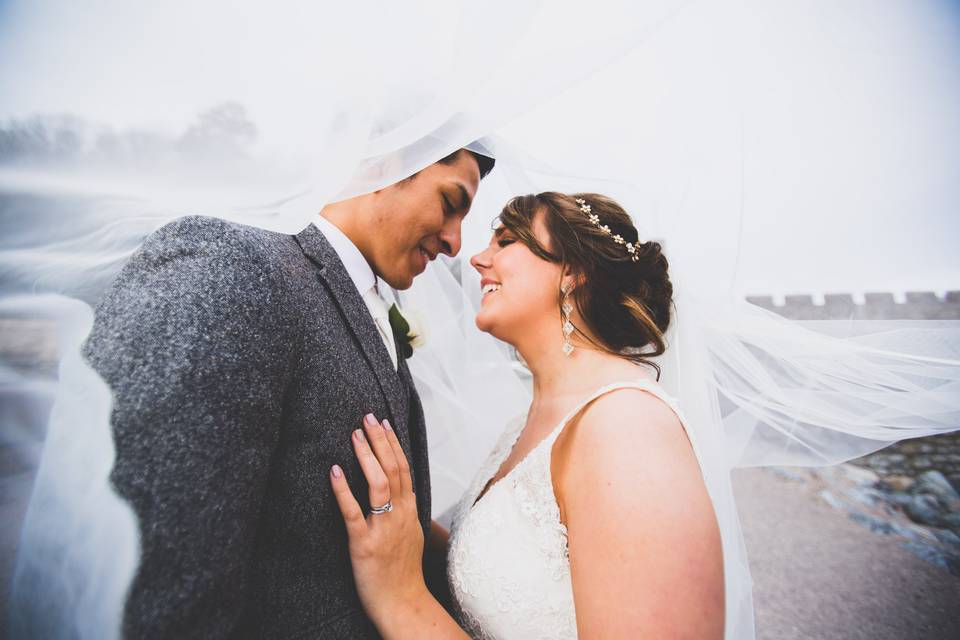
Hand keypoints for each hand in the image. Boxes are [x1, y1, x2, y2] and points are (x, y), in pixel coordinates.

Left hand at [330, 413, 427, 625]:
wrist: (402, 603)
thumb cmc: (403, 572)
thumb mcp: (411, 534)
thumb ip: (405, 511)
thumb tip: (398, 493)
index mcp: (410, 511)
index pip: (404, 469)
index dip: (393, 443)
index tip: (383, 423)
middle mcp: (400, 515)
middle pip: (393, 469)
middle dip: (380, 440)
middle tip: (367, 417)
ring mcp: (383, 529)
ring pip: (379, 484)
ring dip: (366, 456)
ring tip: (354, 434)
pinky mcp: (364, 544)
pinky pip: (353, 512)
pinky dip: (344, 490)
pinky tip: (334, 471)